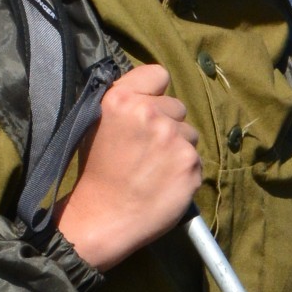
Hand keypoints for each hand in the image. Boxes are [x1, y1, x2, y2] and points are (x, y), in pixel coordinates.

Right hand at [54, 62, 200, 271]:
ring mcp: (173, 138)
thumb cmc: (97, 173)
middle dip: (166, 123)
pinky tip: (164, 182)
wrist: (104, 217)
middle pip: (177, 106)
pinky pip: (195, 158)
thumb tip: (150, 91)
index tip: (145, 111)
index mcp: (121, 99)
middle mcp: (150, 113)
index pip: (158, 74)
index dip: (154, 93)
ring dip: (177, 147)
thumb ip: (124, 101)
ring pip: (189, 133)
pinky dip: (184, 170)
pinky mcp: (190, 163)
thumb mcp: (96, 124)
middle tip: (145, 149)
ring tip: (154, 168)